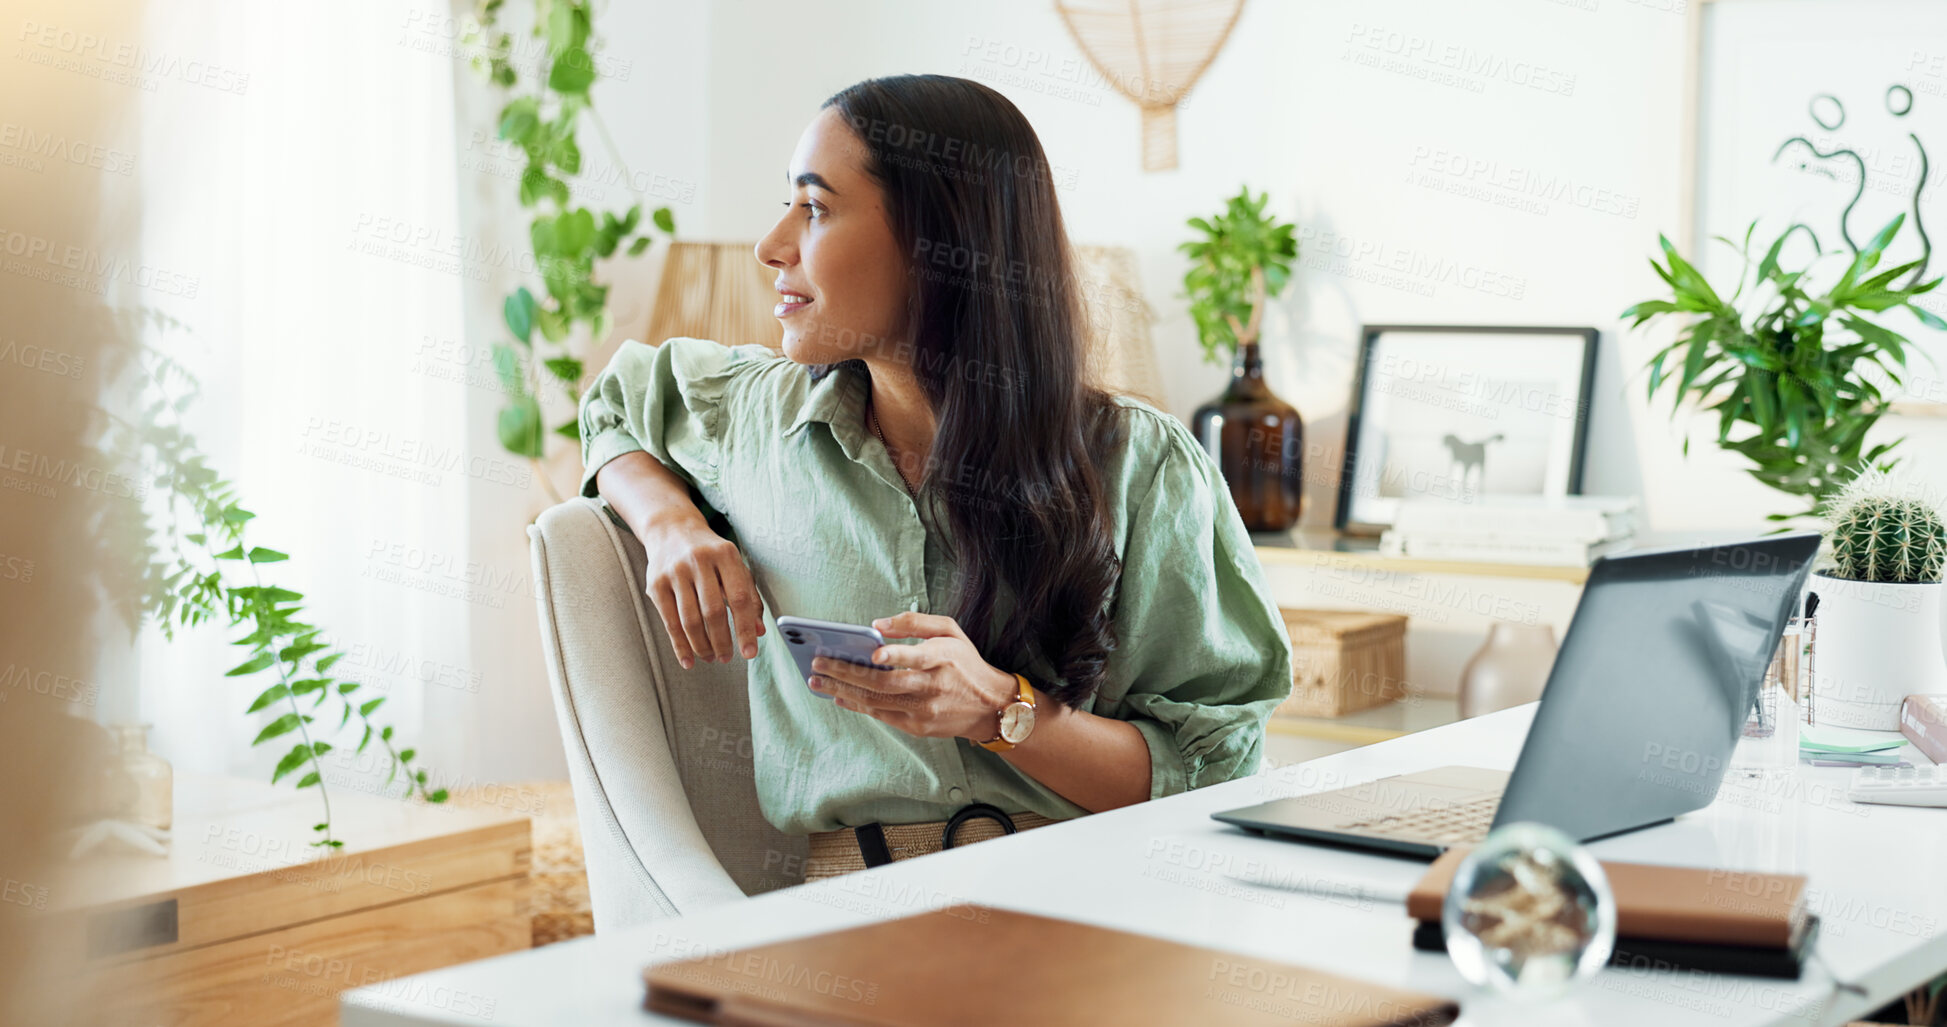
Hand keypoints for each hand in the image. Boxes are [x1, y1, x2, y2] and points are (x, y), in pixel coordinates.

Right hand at [638, 514, 763, 668]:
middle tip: (727, 658)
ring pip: (690, 620)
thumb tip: (759, 632)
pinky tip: (689, 659)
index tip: (750, 652)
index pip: (739, 598)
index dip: (745, 629)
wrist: (671, 530)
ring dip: (702, 646)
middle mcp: (699, 560)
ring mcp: (675, 571)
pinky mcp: (656, 584)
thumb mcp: (735, 566)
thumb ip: (750, 597)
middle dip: (722, 641)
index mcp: (725, 554)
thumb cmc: (711, 554)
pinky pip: (670, 622)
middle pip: (713, 611)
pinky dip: (680, 646)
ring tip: (711, 657)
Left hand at [808, 612, 1018, 739]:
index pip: (917, 657)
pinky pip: (881, 715)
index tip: (872, 650)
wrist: (990, 706)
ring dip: (842, 690)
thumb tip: (877, 624)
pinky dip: (857, 705)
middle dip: (846, 672)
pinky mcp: (918, 727)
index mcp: (944, 658)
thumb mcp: (951, 631)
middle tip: (818, 662)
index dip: (895, 654)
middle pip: (884, 682)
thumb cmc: (966, 663)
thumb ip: (916, 622)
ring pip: (876, 701)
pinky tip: (839, 695)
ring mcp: (924, 710)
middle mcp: (933, 686)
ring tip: (817, 679)